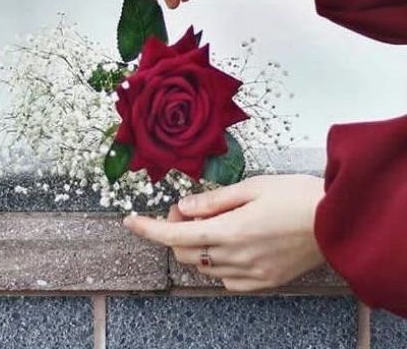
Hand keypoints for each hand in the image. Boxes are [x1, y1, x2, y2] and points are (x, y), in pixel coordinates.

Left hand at [123, 174, 325, 291]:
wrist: (336, 220)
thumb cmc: (296, 196)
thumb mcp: (251, 186)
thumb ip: (212, 200)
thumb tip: (182, 208)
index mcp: (230, 230)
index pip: (174, 235)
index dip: (148, 229)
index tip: (131, 221)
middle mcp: (236, 257)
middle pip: (185, 252)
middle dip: (176, 231)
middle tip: (189, 210)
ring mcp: (250, 274)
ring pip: (203, 265)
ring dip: (197, 245)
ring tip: (214, 223)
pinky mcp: (263, 281)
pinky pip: (225, 278)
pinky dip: (216, 261)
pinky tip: (230, 244)